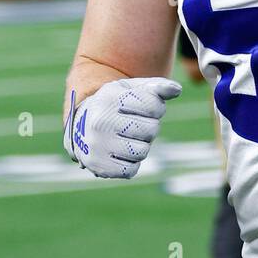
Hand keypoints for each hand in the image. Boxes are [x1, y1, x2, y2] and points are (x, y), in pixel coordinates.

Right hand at [63, 76, 180, 178]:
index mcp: (110, 98)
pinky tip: (119, 153)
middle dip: (148, 128)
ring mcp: (98, 145)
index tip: (143, 108)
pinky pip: (131, 170)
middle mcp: (101, 121)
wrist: (80, 125)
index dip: (155, 108)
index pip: (154, 106)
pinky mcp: (99, 166)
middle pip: (151, 130)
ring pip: (142, 151)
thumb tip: (176, 89)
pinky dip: (130, 163)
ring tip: (125, 138)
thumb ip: (156, 87)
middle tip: (133, 124)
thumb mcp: (131, 89)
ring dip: (140, 146)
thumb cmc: (114, 105)